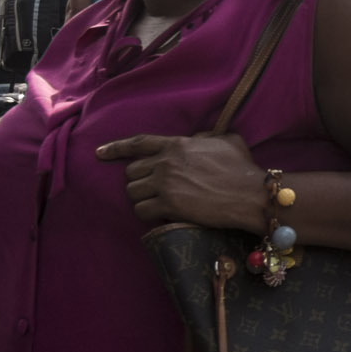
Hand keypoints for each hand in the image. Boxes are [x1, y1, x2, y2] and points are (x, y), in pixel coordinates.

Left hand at [97, 134, 266, 230]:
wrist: (250, 194)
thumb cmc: (243, 168)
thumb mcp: (227, 141)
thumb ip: (206, 137)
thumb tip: (196, 139)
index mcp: (177, 145)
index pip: (138, 143)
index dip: (116, 148)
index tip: (100, 153)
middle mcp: (166, 163)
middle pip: (131, 172)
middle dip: (139, 181)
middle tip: (153, 188)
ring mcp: (165, 184)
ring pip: (133, 192)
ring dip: (142, 198)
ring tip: (157, 203)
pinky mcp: (168, 206)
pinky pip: (141, 211)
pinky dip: (148, 214)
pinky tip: (160, 214)